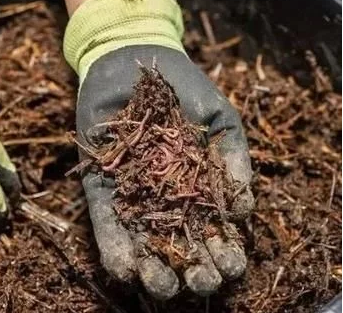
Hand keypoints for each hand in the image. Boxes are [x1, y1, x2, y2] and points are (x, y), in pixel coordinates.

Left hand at [64, 0, 253, 298]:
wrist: (135, 61)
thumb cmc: (185, 89)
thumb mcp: (220, 121)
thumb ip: (234, 160)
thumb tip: (245, 211)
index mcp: (198, 187)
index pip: (213, 229)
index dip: (223, 251)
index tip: (231, 266)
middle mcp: (164, 197)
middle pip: (179, 243)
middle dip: (192, 267)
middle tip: (200, 282)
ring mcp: (132, 193)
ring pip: (142, 240)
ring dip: (152, 267)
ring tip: (162, 285)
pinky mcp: (100, 184)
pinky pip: (106, 220)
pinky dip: (114, 244)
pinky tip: (124, 267)